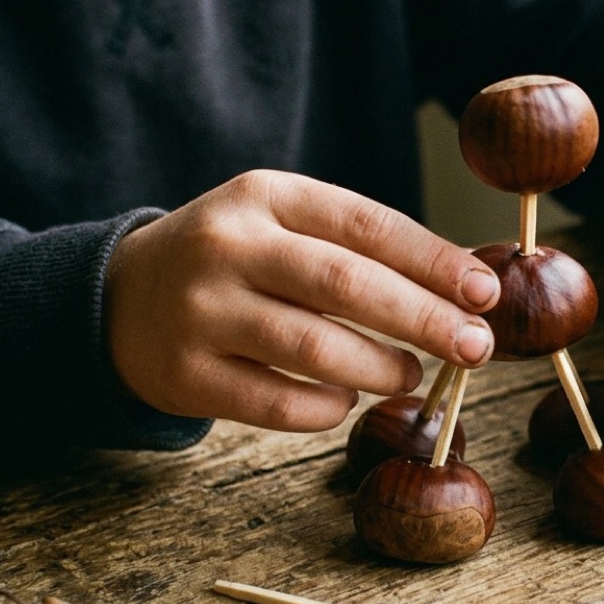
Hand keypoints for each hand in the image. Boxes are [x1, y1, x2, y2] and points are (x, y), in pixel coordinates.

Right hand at [104, 170, 499, 431]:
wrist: (119, 297)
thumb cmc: (234, 260)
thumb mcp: (283, 224)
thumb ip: (361, 249)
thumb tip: (462, 289)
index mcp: (265, 197)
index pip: (366, 224)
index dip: (433, 261)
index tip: (484, 292)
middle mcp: (229, 246)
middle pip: (345, 284)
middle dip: (423, 318)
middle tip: (475, 345)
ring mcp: (202, 311)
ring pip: (314, 348)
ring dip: (381, 367)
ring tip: (412, 374)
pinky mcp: (186, 374)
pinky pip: (277, 403)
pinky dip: (327, 406)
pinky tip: (347, 397)